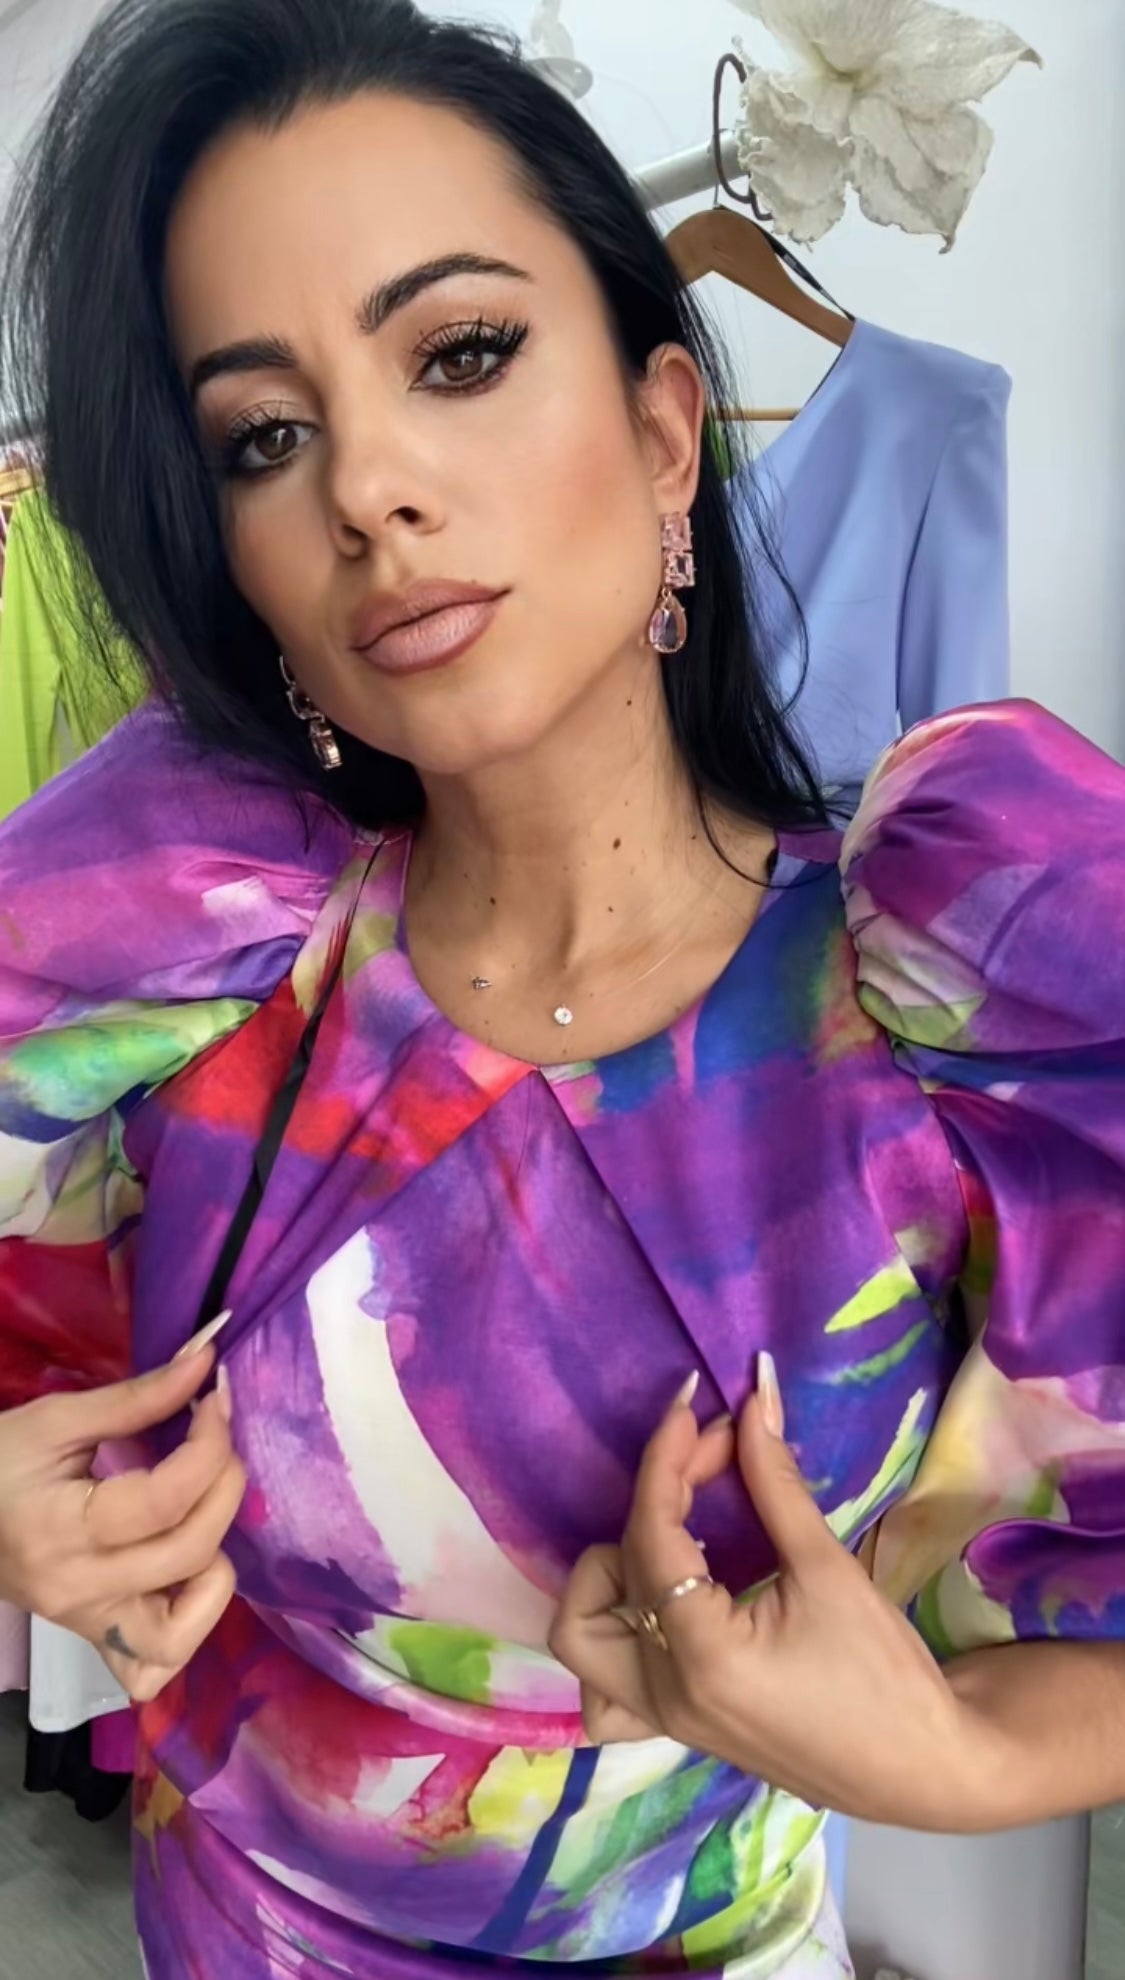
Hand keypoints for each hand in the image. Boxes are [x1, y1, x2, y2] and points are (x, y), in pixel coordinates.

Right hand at [0, 1340, 244, 1701]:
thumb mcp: (57, 1419)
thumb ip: (138, 1396)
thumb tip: (207, 1357)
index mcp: (62, 1530)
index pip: (166, 1498)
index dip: (210, 1443)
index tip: (215, 1399)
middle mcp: (78, 1590)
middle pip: (189, 1554)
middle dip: (225, 1486)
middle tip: (217, 1444)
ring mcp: (85, 1623)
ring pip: (179, 1637)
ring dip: (212, 1570)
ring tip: (198, 1515)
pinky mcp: (92, 1639)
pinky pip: (150, 1669)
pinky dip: (185, 1627)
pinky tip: (186, 1574)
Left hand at [550, 1363, 990, 1829]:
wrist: (923, 1768)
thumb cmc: (885, 1675)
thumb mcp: (829, 1571)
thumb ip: (775, 1485)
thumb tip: (752, 1401)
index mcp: (703, 1657)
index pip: (652, 1535)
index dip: (666, 1461)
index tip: (692, 1409)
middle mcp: (666, 1692)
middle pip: (607, 1578)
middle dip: (649, 1505)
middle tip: (708, 1466)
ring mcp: (666, 1717)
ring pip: (583, 1639)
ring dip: (609, 1574)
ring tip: (672, 1533)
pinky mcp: (678, 1725)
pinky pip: (607, 1685)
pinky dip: (613, 1632)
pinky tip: (657, 1598)